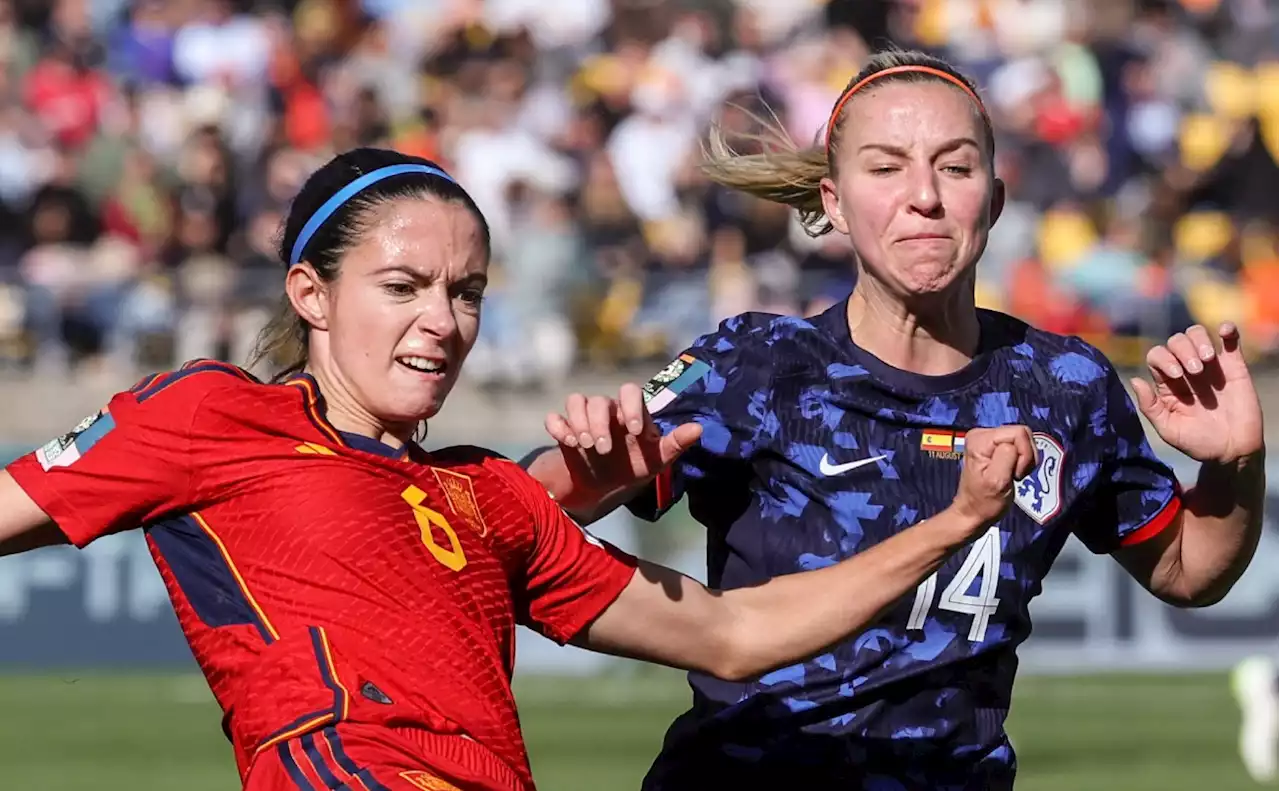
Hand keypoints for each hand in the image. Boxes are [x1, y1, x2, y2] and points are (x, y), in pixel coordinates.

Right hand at [545, 384, 702, 504]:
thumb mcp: (656, 461)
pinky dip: (558, 427)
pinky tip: (567, 443)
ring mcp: (583, 420)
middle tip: (604, 449)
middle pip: (599, 401)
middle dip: (600, 424)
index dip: (631, 406)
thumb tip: (698, 428)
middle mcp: (606, 412)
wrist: (601, 488)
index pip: (630, 391)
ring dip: (579, 422)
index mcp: (630, 413)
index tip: (633, 430)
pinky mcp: (563, 431)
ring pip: (576, 401)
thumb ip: (675, 444)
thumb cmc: (633, 468)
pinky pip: (554, 418)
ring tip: (585, 446)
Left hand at [950, 426, 1037, 528]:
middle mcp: (982, 433)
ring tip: (1013, 475)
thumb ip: (1007, 457)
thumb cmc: (984, 501)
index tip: (1014, 473)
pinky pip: (1020, 446)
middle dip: (1025, 456)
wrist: (974, 512)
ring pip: (1024, 440)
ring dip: (1025, 459)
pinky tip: (1013, 471)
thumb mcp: (997, 481)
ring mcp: (989, 439)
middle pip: (1022, 434)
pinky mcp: (996, 446)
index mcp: (980, 439)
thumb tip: (1014, 445)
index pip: (1019, 433)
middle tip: (1015, 475)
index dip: (1024, 454)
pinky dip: (1022, 460)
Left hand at [1132, 323, 1263, 465]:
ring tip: (1207, 361)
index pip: (1157, 356)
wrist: (1232, 450)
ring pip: (1197, 334)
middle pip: (1176, 341)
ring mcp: (1210, 365)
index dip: (1163, 359)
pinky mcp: (1234, 365)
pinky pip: (1230, 339)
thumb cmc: (1198, 442)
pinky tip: (1225, 331)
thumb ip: (1150, 406)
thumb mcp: (1168, 429)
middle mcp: (1186, 369)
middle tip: (1195, 372)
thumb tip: (1135, 380)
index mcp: (1167, 383)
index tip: (1177, 376)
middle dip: (1183, 351)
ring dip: (1199, 341)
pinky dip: (1228, 329)